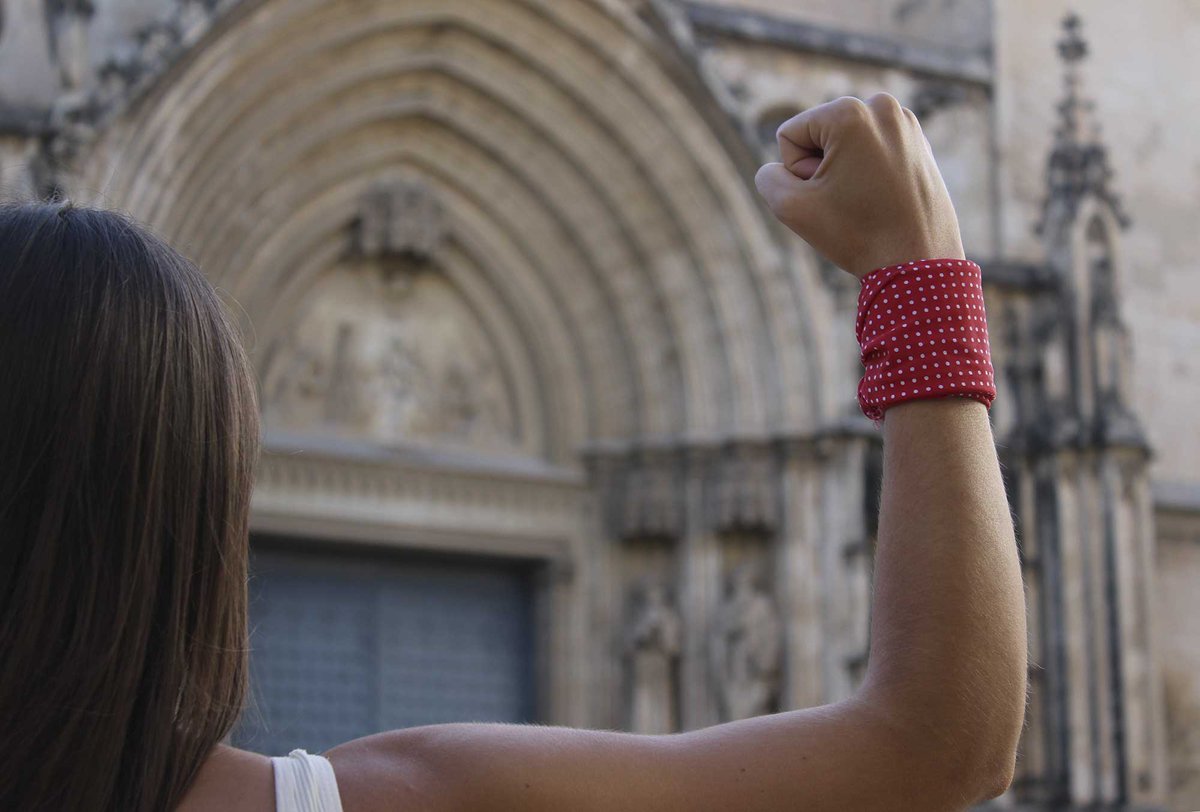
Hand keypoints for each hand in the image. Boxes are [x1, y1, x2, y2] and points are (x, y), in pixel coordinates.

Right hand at [754, 93, 965, 279]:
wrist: (919, 261)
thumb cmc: (856, 234)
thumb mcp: (791, 207)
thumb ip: (767, 177)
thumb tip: (780, 168)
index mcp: (849, 112)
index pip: (790, 136)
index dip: (797, 173)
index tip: (827, 195)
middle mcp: (880, 106)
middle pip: (818, 136)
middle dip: (822, 169)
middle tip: (849, 200)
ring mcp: (905, 122)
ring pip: (844, 144)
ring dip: (843, 171)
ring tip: (866, 199)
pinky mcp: (919, 141)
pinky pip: (871, 151)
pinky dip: (868, 173)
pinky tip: (883, 197)